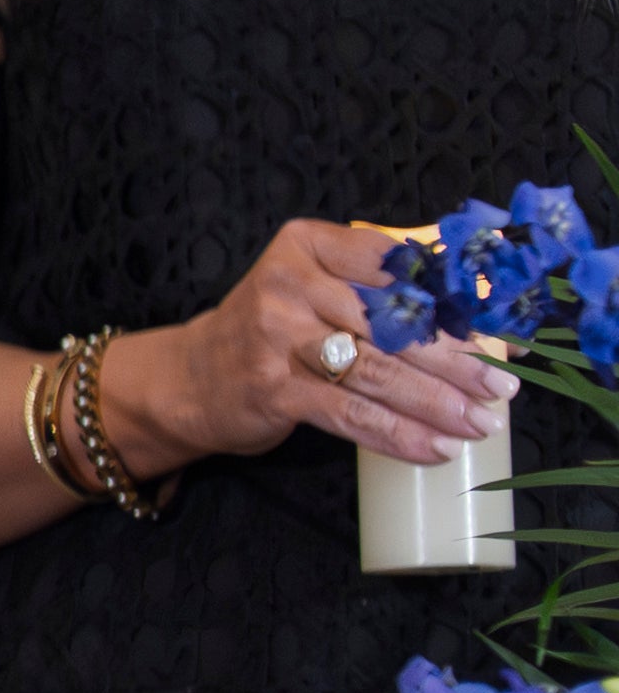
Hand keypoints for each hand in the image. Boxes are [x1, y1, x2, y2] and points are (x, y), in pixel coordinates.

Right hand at [100, 218, 518, 475]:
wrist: (189, 378)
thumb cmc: (273, 332)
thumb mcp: (318, 287)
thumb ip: (384, 288)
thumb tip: (482, 312)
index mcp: (309, 244)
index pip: (398, 266)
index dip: (454, 301)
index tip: (500, 333)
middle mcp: (288, 283)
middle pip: (393, 323)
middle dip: (457, 361)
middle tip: (502, 387)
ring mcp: (275, 335)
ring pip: (377, 372)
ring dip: (436, 403)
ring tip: (478, 423)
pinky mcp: (271, 388)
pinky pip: (351, 414)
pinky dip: (399, 434)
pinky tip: (435, 448)